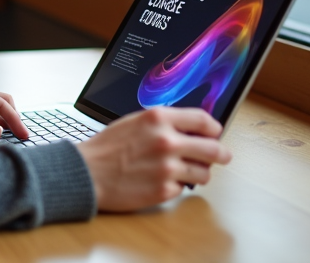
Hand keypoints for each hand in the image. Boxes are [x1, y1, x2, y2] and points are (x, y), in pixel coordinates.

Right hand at [76, 107, 231, 211]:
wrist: (87, 172)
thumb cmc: (107, 147)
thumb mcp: (135, 122)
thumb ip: (163, 123)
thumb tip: (191, 130)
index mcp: (158, 118)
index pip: (203, 120)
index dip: (213, 128)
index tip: (215, 133)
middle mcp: (166, 141)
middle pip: (213, 149)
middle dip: (221, 154)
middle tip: (222, 156)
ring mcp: (167, 167)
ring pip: (204, 173)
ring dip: (199, 173)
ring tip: (186, 172)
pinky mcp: (164, 189)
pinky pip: (183, 188)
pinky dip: (176, 186)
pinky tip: (161, 181)